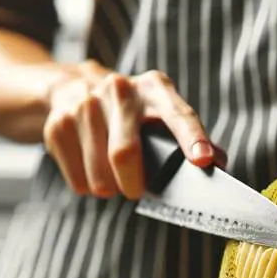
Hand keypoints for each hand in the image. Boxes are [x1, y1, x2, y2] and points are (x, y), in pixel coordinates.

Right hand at [43, 61, 225, 197]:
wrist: (73, 85)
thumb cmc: (131, 112)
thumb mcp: (161, 112)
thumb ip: (190, 138)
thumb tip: (219, 162)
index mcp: (155, 88)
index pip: (178, 115)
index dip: (192, 139)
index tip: (203, 161)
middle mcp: (120, 90)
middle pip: (124, 152)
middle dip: (132, 183)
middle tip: (135, 192)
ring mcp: (84, 103)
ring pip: (99, 171)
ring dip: (108, 188)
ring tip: (112, 183)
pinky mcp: (57, 122)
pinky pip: (76, 176)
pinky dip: (86, 186)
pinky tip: (91, 174)